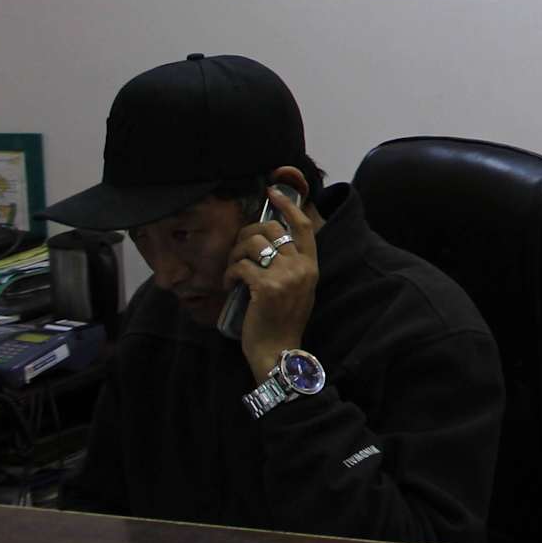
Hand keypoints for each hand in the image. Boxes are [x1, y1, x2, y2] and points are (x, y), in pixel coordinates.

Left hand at [235, 185, 324, 383]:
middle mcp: (302, 267)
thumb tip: (267, 240)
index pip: (303, 226)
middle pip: (271, 230)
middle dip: (246, 236)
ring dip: (235, 255)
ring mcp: (286, 276)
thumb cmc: (282, 321)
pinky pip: (240, 266)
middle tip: (237, 251)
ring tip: (232, 272)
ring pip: (253, 244)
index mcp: (311, 266)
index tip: (272, 192)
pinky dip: (229, 274)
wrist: (278, 350)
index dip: (287, 206)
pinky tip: (230, 286)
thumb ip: (290, 265)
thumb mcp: (296, 289)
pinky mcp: (266, 287)